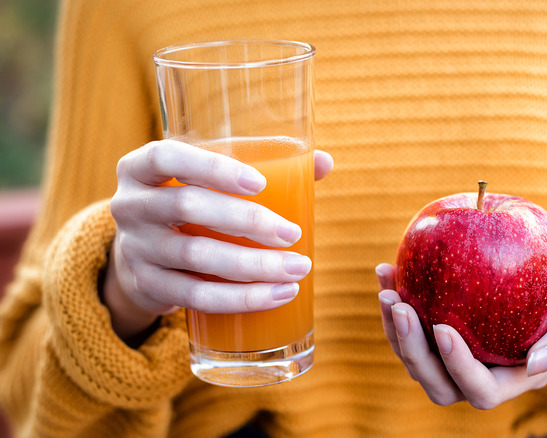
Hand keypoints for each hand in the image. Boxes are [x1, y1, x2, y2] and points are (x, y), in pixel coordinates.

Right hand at [104, 140, 333, 340]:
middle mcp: (130, 204)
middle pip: (187, 206)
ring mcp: (135, 248)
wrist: (141, 256)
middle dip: (247, 221)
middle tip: (291, 233)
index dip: (213, 168)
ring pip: (195, 256)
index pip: (167, 156)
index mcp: (141, 167)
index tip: (260, 183)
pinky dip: (240, 298)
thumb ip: (263, 163)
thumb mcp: (210, 178)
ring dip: (252, 265)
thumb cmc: (191, 202)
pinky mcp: (148, 287)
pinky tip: (277, 295)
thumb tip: (324, 162)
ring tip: (296, 269)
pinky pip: (196, 296)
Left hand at [376, 226, 546, 408]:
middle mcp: (480, 370)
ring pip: (415, 357)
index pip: (480, 389)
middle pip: (437, 383)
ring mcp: (456, 349)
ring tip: (388, 289)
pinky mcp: (439, 323)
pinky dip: (395, 298)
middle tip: (400, 307)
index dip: (457, 368)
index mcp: (514, 377)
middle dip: (412, 352)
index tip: (442, 327)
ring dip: (393, 328)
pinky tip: (387, 270)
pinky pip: (409, 323)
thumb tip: (535, 365)